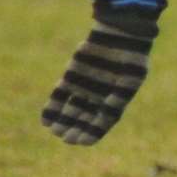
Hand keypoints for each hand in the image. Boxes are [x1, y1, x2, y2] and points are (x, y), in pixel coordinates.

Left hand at [41, 18, 154, 144]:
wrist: (120, 34)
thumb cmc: (130, 57)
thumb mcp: (129, 80)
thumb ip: (117, 99)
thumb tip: (107, 117)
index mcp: (117, 100)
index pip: (102, 121)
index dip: (92, 132)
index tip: (81, 142)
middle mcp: (100, 95)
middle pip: (85, 117)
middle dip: (75, 129)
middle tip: (66, 138)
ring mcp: (85, 86)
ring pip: (71, 109)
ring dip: (63, 121)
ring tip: (55, 131)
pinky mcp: (72, 76)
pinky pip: (60, 95)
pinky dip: (52, 107)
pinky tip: (45, 120)